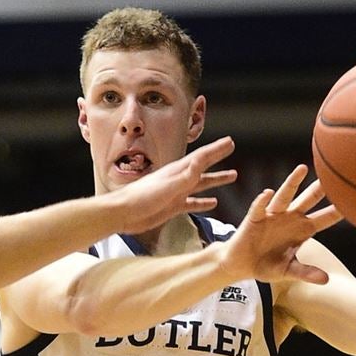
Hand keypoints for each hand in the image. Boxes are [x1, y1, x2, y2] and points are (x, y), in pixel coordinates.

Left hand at [113, 137, 238, 232]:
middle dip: (218, 158)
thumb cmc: (142, 197)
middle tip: (231, 149)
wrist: (123, 213)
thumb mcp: (167, 185)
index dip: (216, 149)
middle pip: (203, 166)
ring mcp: (176, 193)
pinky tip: (213, 203)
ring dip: (216, 180)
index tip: (230, 142)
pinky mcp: (172, 207)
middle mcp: (179, 179)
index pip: (202, 156)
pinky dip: (204, 202)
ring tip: (232, 176)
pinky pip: (193, 203)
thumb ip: (185, 175)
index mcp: (178, 170)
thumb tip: (201, 160)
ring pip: (201, 184)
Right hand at [217, 164, 341, 283]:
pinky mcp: (254, 218)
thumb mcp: (288, 271)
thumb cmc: (266, 265)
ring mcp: (273, 216)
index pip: (324, 219)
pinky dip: (262, 200)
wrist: (241, 265)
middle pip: (308, 200)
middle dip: (320, 188)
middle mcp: (290, 218)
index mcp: (303, 230)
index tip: (355, 202)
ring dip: (292, 183)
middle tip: (333, 174)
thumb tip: (326, 280)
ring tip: (302, 169)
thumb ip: (305, 273)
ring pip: (285, 196)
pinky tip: (268, 193)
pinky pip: (259, 207)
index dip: (338, 211)